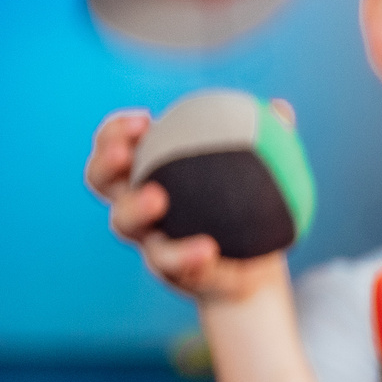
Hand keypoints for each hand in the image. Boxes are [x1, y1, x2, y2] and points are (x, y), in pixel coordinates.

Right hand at [87, 107, 289, 305]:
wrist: (257, 267)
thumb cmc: (246, 210)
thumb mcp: (257, 175)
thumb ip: (264, 142)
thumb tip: (281, 108)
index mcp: (147, 175)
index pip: (115, 148)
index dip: (115, 132)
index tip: (143, 119)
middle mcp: (138, 207)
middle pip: (101, 182)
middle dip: (105, 163)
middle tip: (125, 153)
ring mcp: (149, 240)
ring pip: (124, 225)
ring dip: (136, 209)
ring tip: (157, 199)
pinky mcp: (173, 273)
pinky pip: (175, 264)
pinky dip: (188, 255)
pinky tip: (208, 248)